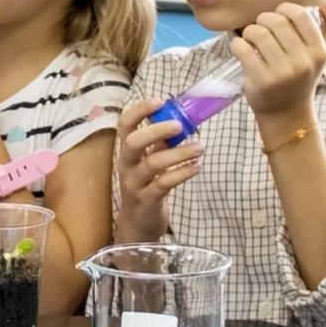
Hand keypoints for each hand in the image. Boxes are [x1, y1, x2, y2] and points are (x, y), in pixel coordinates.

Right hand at [115, 99, 202, 241]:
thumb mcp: (150, 163)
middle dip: (156, 131)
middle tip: (179, 125)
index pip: (125, 125)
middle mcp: (126, 166)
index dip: (139, 111)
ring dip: (178, 153)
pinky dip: (181, 173)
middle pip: (133, 143)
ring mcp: (135, 184)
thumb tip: (180, 119)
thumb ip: (161, 144)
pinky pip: (163, 184)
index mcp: (127, 152)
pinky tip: (196, 167)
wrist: (138, 225)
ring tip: (200, 148)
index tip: (158, 101)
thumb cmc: (146, 187)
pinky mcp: (146, 201)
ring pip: (152, 164)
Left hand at [232, 2, 325, 121]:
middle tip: (261, 28)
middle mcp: (303, 62)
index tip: (278, 18)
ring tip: (251, 39)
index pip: (300, 14)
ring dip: (249, 31)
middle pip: (276, 21)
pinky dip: (238, 45)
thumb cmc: (303, 78)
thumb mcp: (324, 55)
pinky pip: (243, 48)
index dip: (284, 9)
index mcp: (319, 51)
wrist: (287, 114)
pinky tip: (242, 49)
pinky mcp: (262, 80)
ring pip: (258, 32)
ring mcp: (282, 72)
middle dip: (264, 20)